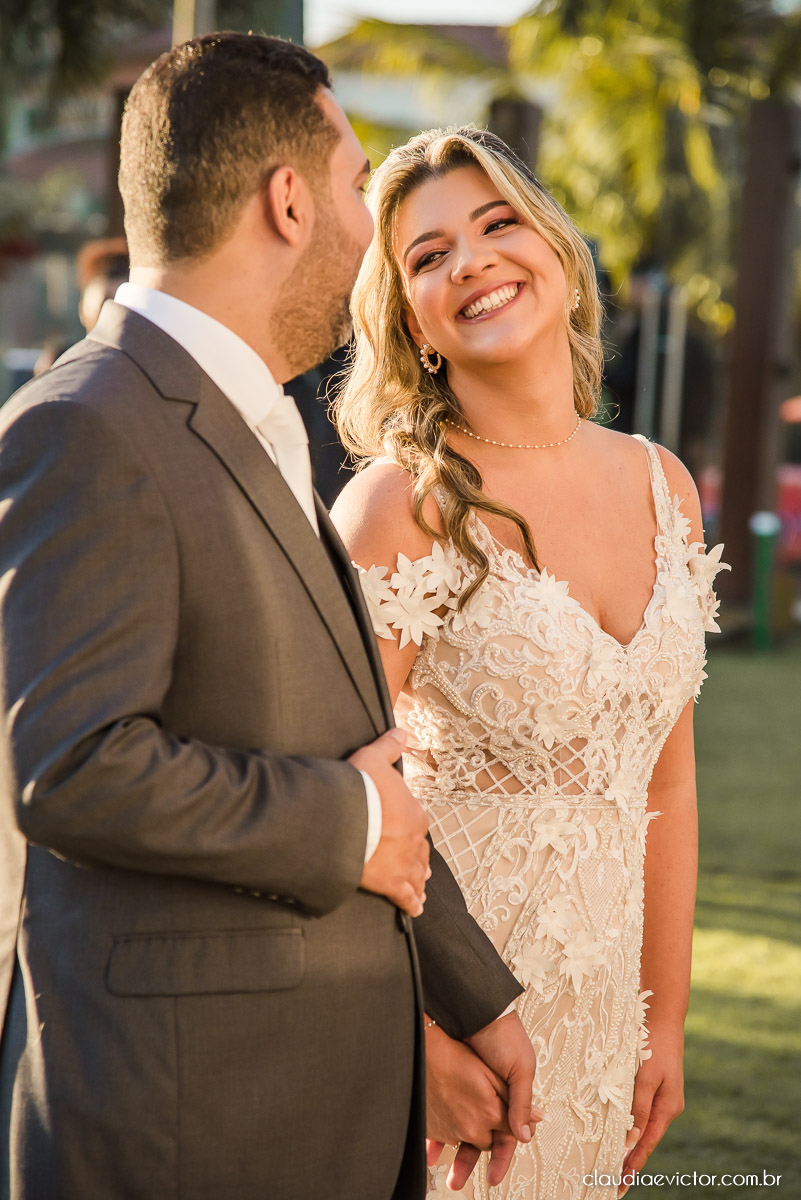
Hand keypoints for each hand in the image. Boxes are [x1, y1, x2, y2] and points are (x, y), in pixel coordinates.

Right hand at [350, 728, 429, 916]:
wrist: (346, 819)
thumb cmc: (359, 788)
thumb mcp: (373, 758)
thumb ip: (389, 745)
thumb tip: (402, 730)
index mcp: (414, 813)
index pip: (418, 823)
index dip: (413, 829)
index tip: (410, 833)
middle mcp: (415, 841)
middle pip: (420, 852)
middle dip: (419, 858)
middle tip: (421, 867)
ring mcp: (404, 864)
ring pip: (417, 875)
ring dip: (419, 880)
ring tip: (421, 887)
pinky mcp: (391, 883)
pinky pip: (406, 896)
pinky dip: (412, 902)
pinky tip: (415, 909)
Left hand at [424, 1022, 543, 1190]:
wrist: (475, 1008)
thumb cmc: (504, 1034)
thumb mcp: (520, 1068)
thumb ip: (520, 1101)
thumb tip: (525, 1134)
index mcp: (509, 1097)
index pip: (506, 1136)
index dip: (501, 1158)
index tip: (494, 1178)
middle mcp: (488, 1097)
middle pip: (480, 1137)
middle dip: (469, 1160)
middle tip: (457, 1180)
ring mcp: (468, 1091)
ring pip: (459, 1127)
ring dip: (450, 1146)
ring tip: (438, 1165)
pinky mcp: (449, 1082)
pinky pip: (441, 1110)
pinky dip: (435, 1125)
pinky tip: (427, 1139)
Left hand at [619, 1028, 684, 1195]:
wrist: (664, 1019)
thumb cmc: (654, 1045)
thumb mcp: (646, 1076)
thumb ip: (639, 1107)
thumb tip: (631, 1139)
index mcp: (668, 1108)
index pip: (647, 1143)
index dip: (634, 1164)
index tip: (622, 1183)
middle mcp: (668, 1107)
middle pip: (647, 1140)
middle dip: (632, 1160)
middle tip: (615, 1182)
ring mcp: (663, 1098)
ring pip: (645, 1128)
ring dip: (631, 1145)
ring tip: (616, 1164)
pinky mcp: (657, 1088)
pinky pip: (643, 1113)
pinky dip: (633, 1127)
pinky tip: (624, 1133)